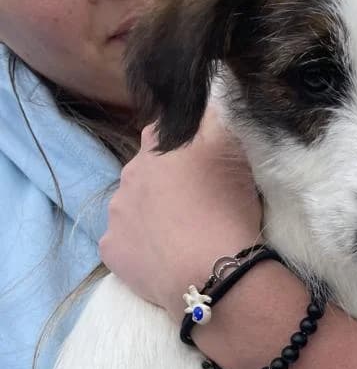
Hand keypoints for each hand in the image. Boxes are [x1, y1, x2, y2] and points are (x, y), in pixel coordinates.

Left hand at [100, 105, 262, 318]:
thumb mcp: (233, 150)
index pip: (160, 133)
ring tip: (181, 236)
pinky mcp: (111, 252)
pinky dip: (140, 249)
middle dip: (163, 184)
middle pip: (143, 173)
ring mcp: (115, 215)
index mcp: (155, 148)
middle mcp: (127, 175)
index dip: (180, 147)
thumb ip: (217, 117)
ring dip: (150, 216)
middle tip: (196, 206)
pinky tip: (164, 258)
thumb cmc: (227, 207)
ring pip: (130, 208)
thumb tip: (207, 95)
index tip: (200, 165)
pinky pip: (123, 244)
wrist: (214, 273)